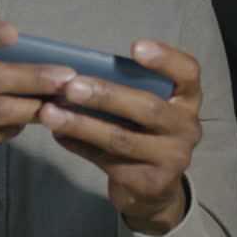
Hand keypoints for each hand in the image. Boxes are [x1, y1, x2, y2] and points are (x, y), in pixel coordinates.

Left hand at [39, 40, 201, 235]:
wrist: (155, 190)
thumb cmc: (144, 133)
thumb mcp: (147, 109)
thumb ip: (125, 90)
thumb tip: (72, 74)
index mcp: (187, 100)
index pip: (187, 72)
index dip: (165, 58)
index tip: (135, 46)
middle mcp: (186, 128)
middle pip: (148, 108)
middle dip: (106, 95)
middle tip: (71, 86)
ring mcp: (171, 158)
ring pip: (121, 138)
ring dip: (82, 124)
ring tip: (50, 112)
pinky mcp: (148, 183)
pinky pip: (107, 161)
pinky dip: (79, 146)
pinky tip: (58, 134)